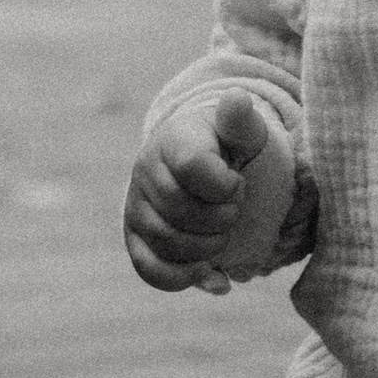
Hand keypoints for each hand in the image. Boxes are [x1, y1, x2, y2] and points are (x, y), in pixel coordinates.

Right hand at [124, 88, 291, 293]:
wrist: (201, 163)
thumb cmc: (226, 145)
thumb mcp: (242, 129)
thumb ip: (241, 119)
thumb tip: (236, 99)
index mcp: (172, 140)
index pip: (194, 168)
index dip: (226, 185)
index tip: (238, 181)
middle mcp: (145, 171)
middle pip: (182, 211)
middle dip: (222, 218)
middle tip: (233, 209)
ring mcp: (136, 207)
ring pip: (168, 242)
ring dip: (209, 248)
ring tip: (223, 233)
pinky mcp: (136, 239)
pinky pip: (150, 269)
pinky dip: (185, 278)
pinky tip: (215, 278)